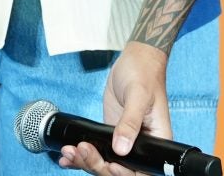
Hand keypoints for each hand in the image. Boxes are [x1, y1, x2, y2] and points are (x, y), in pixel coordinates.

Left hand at [58, 41, 169, 174]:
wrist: (135, 60)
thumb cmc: (144, 73)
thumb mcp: (138, 96)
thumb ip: (130, 122)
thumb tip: (121, 149)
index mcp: (156, 143)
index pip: (141, 172)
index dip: (123, 173)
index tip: (109, 164)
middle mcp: (140, 148)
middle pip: (118, 171)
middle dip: (98, 166)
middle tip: (83, 149)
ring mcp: (123, 142)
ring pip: (104, 164)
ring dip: (85, 162)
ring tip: (69, 152)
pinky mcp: (109, 134)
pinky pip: (97, 151)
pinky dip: (81, 157)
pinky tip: (68, 157)